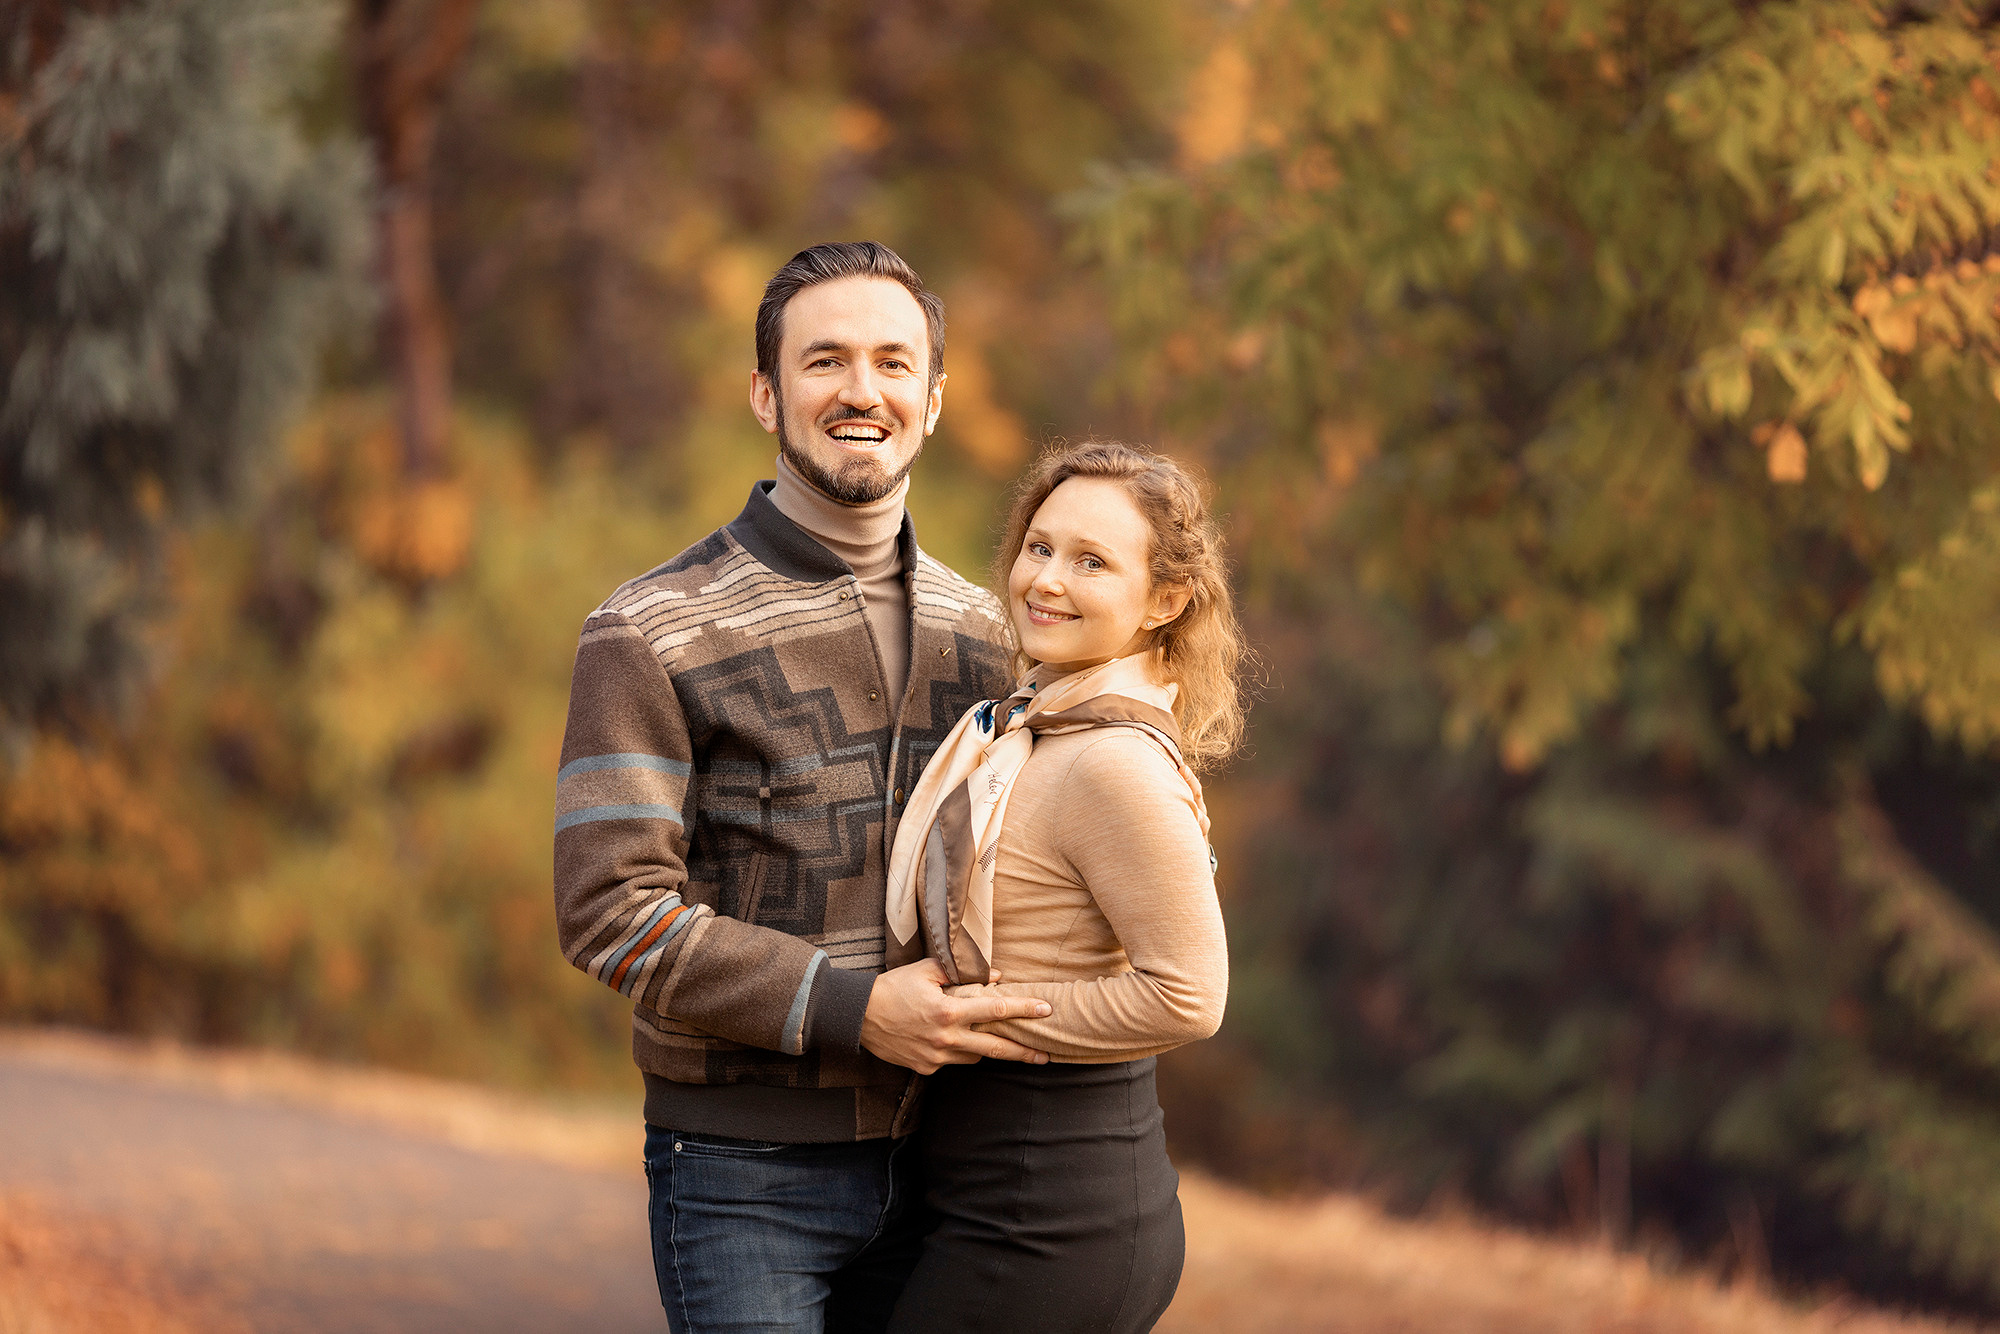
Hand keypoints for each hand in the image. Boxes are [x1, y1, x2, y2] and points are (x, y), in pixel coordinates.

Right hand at [859, 958, 1051, 1073]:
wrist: (859, 1016)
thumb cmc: (894, 987)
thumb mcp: (927, 971)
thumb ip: (962, 973)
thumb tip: (996, 977)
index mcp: (948, 1011)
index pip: (996, 1011)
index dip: (1023, 1010)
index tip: (1045, 1010)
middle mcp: (945, 1038)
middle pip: (995, 1049)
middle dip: (1023, 1052)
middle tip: (1046, 1055)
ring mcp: (936, 1057)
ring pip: (974, 1058)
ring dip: (986, 1050)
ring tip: (997, 1042)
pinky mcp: (925, 1069)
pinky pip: (952, 1063)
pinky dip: (958, 1053)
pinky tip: (954, 1042)